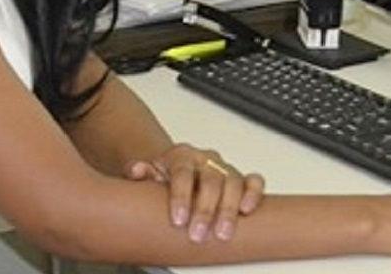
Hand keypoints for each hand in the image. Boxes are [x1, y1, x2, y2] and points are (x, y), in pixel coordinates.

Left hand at [124, 143, 264, 241]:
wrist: (177, 169)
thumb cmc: (164, 176)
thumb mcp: (147, 172)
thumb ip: (139, 171)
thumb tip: (136, 170)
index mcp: (181, 156)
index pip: (183, 173)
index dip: (181, 196)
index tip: (178, 219)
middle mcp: (206, 160)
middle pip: (211, 180)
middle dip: (206, 210)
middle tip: (198, 234)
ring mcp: (224, 168)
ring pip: (234, 182)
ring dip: (230, 209)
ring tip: (223, 233)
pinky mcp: (241, 178)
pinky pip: (254, 180)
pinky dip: (254, 193)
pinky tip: (247, 210)